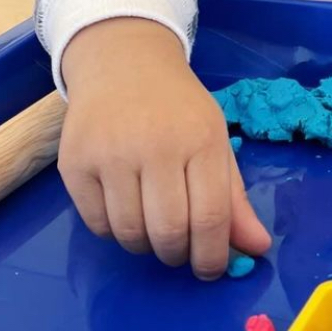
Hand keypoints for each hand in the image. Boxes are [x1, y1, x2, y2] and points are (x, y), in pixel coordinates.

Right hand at [59, 18, 270, 278]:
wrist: (122, 62)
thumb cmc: (177, 109)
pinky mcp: (74, 162)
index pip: (210, 217)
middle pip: (168, 233)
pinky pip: (96, 224)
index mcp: (200, 140)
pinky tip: (123, 209)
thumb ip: (234, 198)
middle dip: (177, 255)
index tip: (209, 268)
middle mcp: (154, 146)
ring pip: (129, 234)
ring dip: (144, 246)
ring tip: (150, 226)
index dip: (212, 257)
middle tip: (178, 249)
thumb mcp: (214, 141)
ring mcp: (109, 154)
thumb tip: (257, 249)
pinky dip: (113, 231)